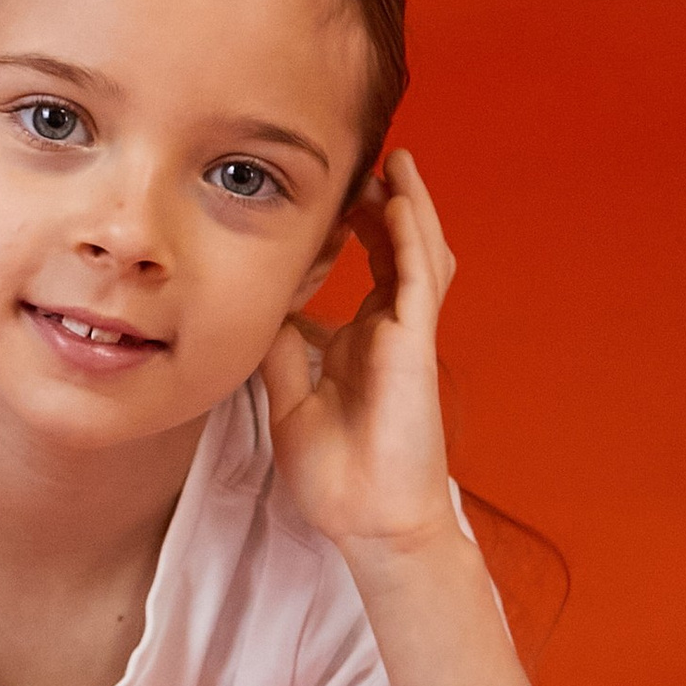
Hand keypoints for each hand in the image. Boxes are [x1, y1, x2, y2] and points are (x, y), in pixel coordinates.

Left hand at [260, 147, 458, 554]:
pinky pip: (418, 281)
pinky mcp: (416, 347)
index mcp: (365, 341)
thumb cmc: (338, 476)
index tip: (335, 193)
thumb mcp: (291, 400)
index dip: (357, 227)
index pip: (370, 267)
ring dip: (408, 206)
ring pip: (418, 254)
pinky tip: (398, 201)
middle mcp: (391, 330)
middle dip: (384, 203)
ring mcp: (407, 336)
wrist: (369, 522)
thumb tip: (267, 309)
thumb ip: (283, 352)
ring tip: (392, 163)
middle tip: (365, 163)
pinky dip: (411, 237)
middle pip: (398, 249)